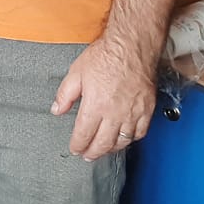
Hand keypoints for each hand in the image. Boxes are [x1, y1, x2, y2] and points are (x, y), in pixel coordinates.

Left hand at [52, 36, 154, 159]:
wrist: (131, 47)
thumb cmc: (105, 56)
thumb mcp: (76, 73)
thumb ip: (65, 94)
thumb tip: (56, 109)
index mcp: (96, 105)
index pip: (84, 134)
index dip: (78, 144)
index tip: (74, 148)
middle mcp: (115, 113)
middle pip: (104, 143)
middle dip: (93, 152)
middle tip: (87, 156)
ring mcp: (133, 113)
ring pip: (123, 141)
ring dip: (111, 149)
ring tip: (103, 149)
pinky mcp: (147, 110)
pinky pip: (140, 132)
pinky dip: (131, 139)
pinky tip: (125, 138)